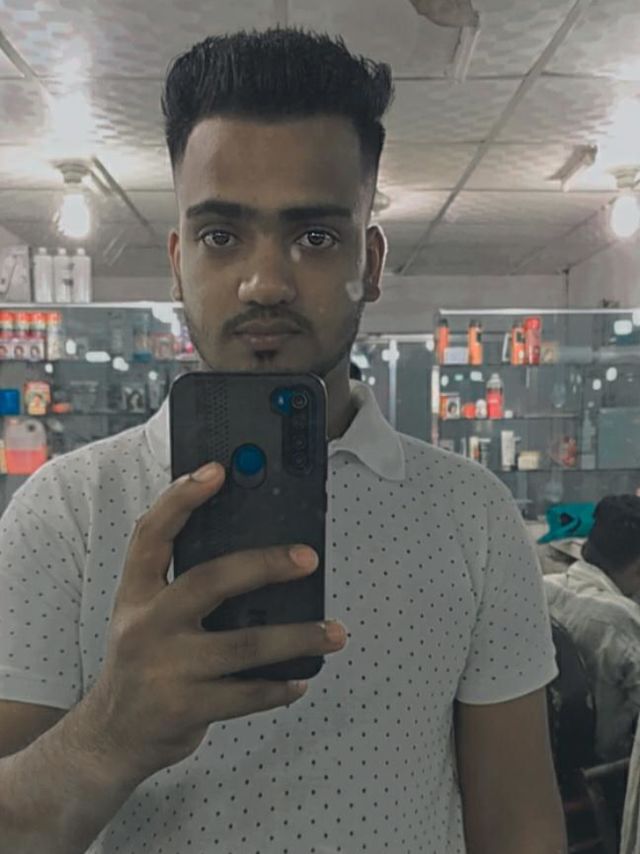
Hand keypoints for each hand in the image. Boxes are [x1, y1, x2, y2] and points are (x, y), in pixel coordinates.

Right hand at [86, 461, 345, 780]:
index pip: (152, 533)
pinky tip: (300, 679)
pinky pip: (248, 694)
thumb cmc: (143, 662)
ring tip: (334, 632)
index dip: (182, 498)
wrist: (112, 736)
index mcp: (136, 593)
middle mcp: (146, 625)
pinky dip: (280, 686)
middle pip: (210, 580)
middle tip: (308, 558)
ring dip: (298, 637)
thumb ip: (184, 584)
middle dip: (266, 564)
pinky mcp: (184, 708)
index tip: (217, 471)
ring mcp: (165, 669)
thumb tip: (259, 555)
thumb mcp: (146, 615)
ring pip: (245, 644)